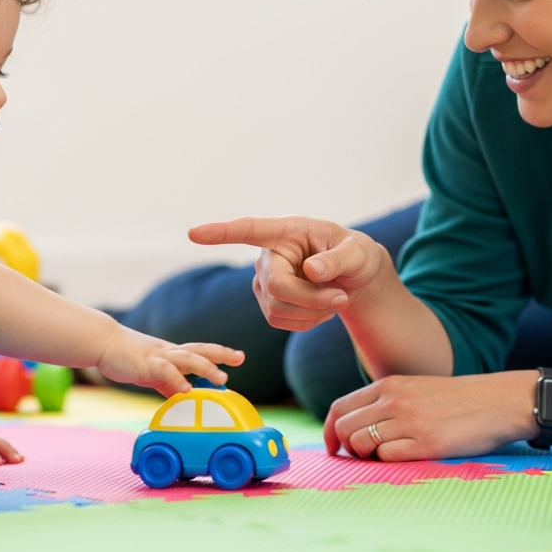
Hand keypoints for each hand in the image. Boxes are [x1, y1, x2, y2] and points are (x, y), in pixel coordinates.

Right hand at [96, 326, 244, 395]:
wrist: (104, 343)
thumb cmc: (129, 358)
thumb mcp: (154, 372)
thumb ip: (168, 383)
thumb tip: (183, 396)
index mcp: (174, 354)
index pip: (202, 350)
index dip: (221, 353)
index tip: (239, 357)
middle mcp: (170, 352)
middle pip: (201, 349)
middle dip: (221, 354)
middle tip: (239, 358)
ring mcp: (159, 356)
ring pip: (187, 358)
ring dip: (206, 367)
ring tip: (221, 379)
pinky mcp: (145, 364)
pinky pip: (164, 371)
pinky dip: (176, 379)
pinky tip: (186, 389)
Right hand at [189, 216, 387, 331]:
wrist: (354, 279)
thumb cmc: (356, 256)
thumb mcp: (359, 253)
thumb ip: (339, 259)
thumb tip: (310, 270)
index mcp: (287, 231)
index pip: (249, 230)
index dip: (221, 233)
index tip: (193, 234)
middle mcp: (268, 255)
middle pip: (277, 287)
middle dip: (312, 299)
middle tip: (342, 298)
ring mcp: (263, 280)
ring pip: (277, 309)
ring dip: (313, 312)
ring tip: (335, 298)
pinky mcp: (266, 302)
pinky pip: (280, 322)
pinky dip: (307, 322)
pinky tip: (321, 309)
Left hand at [323, 372, 536, 461]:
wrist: (498, 401)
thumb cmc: (458, 400)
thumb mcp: (415, 388)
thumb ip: (386, 401)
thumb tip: (356, 426)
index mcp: (389, 385)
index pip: (339, 408)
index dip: (330, 431)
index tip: (333, 447)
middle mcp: (393, 401)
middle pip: (344, 428)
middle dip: (346, 447)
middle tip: (362, 457)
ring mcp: (408, 421)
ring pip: (360, 444)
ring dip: (366, 457)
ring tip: (387, 457)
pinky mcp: (426, 444)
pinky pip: (386, 458)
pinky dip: (388, 463)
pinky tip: (406, 458)